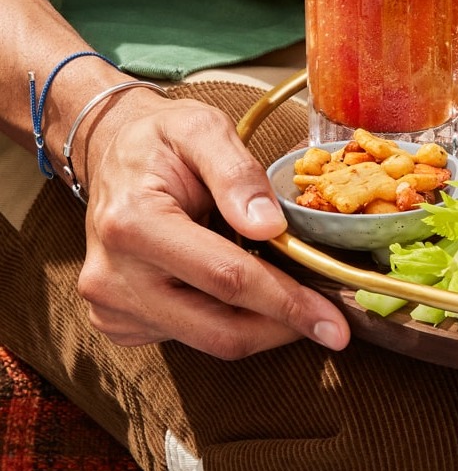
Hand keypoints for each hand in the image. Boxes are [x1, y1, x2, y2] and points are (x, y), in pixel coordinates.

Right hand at [75, 90, 351, 356]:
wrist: (112, 152)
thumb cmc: (161, 139)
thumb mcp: (203, 129)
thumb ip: (237, 173)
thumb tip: (270, 226)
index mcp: (133, 224)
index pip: (226, 279)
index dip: (286, 303)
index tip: (333, 321)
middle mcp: (113, 276)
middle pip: (218, 329)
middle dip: (284, 328)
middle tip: (332, 324)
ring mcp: (111, 305)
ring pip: (207, 341)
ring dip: (262, 326)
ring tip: (296, 297)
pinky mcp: (118, 321)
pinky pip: (189, 336)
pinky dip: (229, 320)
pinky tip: (247, 291)